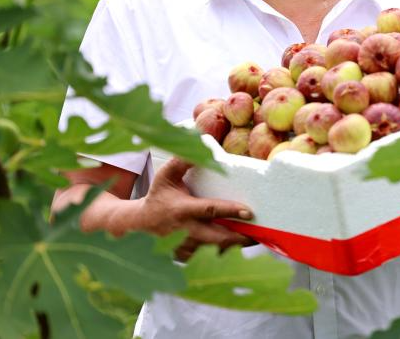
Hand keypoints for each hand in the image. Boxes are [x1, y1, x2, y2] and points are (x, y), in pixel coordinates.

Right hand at [139, 157, 257, 260]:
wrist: (140, 224)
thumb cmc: (158, 196)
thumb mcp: (166, 175)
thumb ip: (182, 160)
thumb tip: (200, 143)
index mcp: (182, 210)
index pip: (210, 211)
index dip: (230, 211)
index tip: (249, 212)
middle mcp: (186, 231)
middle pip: (218, 238)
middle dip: (240, 238)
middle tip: (259, 233)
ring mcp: (186, 247)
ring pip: (215, 249)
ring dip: (234, 245)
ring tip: (255, 239)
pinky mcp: (187, 257)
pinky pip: (209, 257)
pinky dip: (223, 252)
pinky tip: (236, 245)